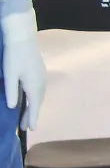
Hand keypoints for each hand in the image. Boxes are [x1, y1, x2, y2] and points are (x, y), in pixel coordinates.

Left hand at [1, 0, 44, 130]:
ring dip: (35, 106)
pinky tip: (31, 98)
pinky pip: (39, 89)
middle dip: (33, 114)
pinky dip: (36, 97)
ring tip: (28, 115)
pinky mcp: (40, 71)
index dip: (32, 118)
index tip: (31, 130)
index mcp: (34, 85)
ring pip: (40, 95)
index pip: (34, 106)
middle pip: (38, 102)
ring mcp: (42, 75)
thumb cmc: (14, 56)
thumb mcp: (9, 75)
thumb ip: (11, 92)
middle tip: (26, 126)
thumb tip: (13, 108)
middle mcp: (41, 82)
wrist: (22, 37)